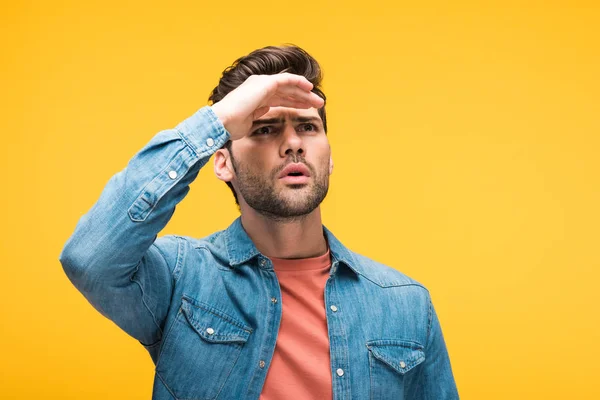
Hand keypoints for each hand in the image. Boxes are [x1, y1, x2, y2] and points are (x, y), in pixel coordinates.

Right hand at [210, 73, 324, 140]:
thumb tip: (267, 110)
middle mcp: (258, 88)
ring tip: (318, 100)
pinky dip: (299, 82)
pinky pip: (287, 79)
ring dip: (305, 92)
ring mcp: (261, 83)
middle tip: (317, 104)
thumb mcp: (249, 121)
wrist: (223, 122)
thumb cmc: (231, 126)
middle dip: (302, 97)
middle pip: (286, 92)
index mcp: (255, 97)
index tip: (306, 108)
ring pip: (289, 86)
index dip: (294, 102)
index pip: (279, 98)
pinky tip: (309, 88)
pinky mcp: (265, 82)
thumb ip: (258, 113)